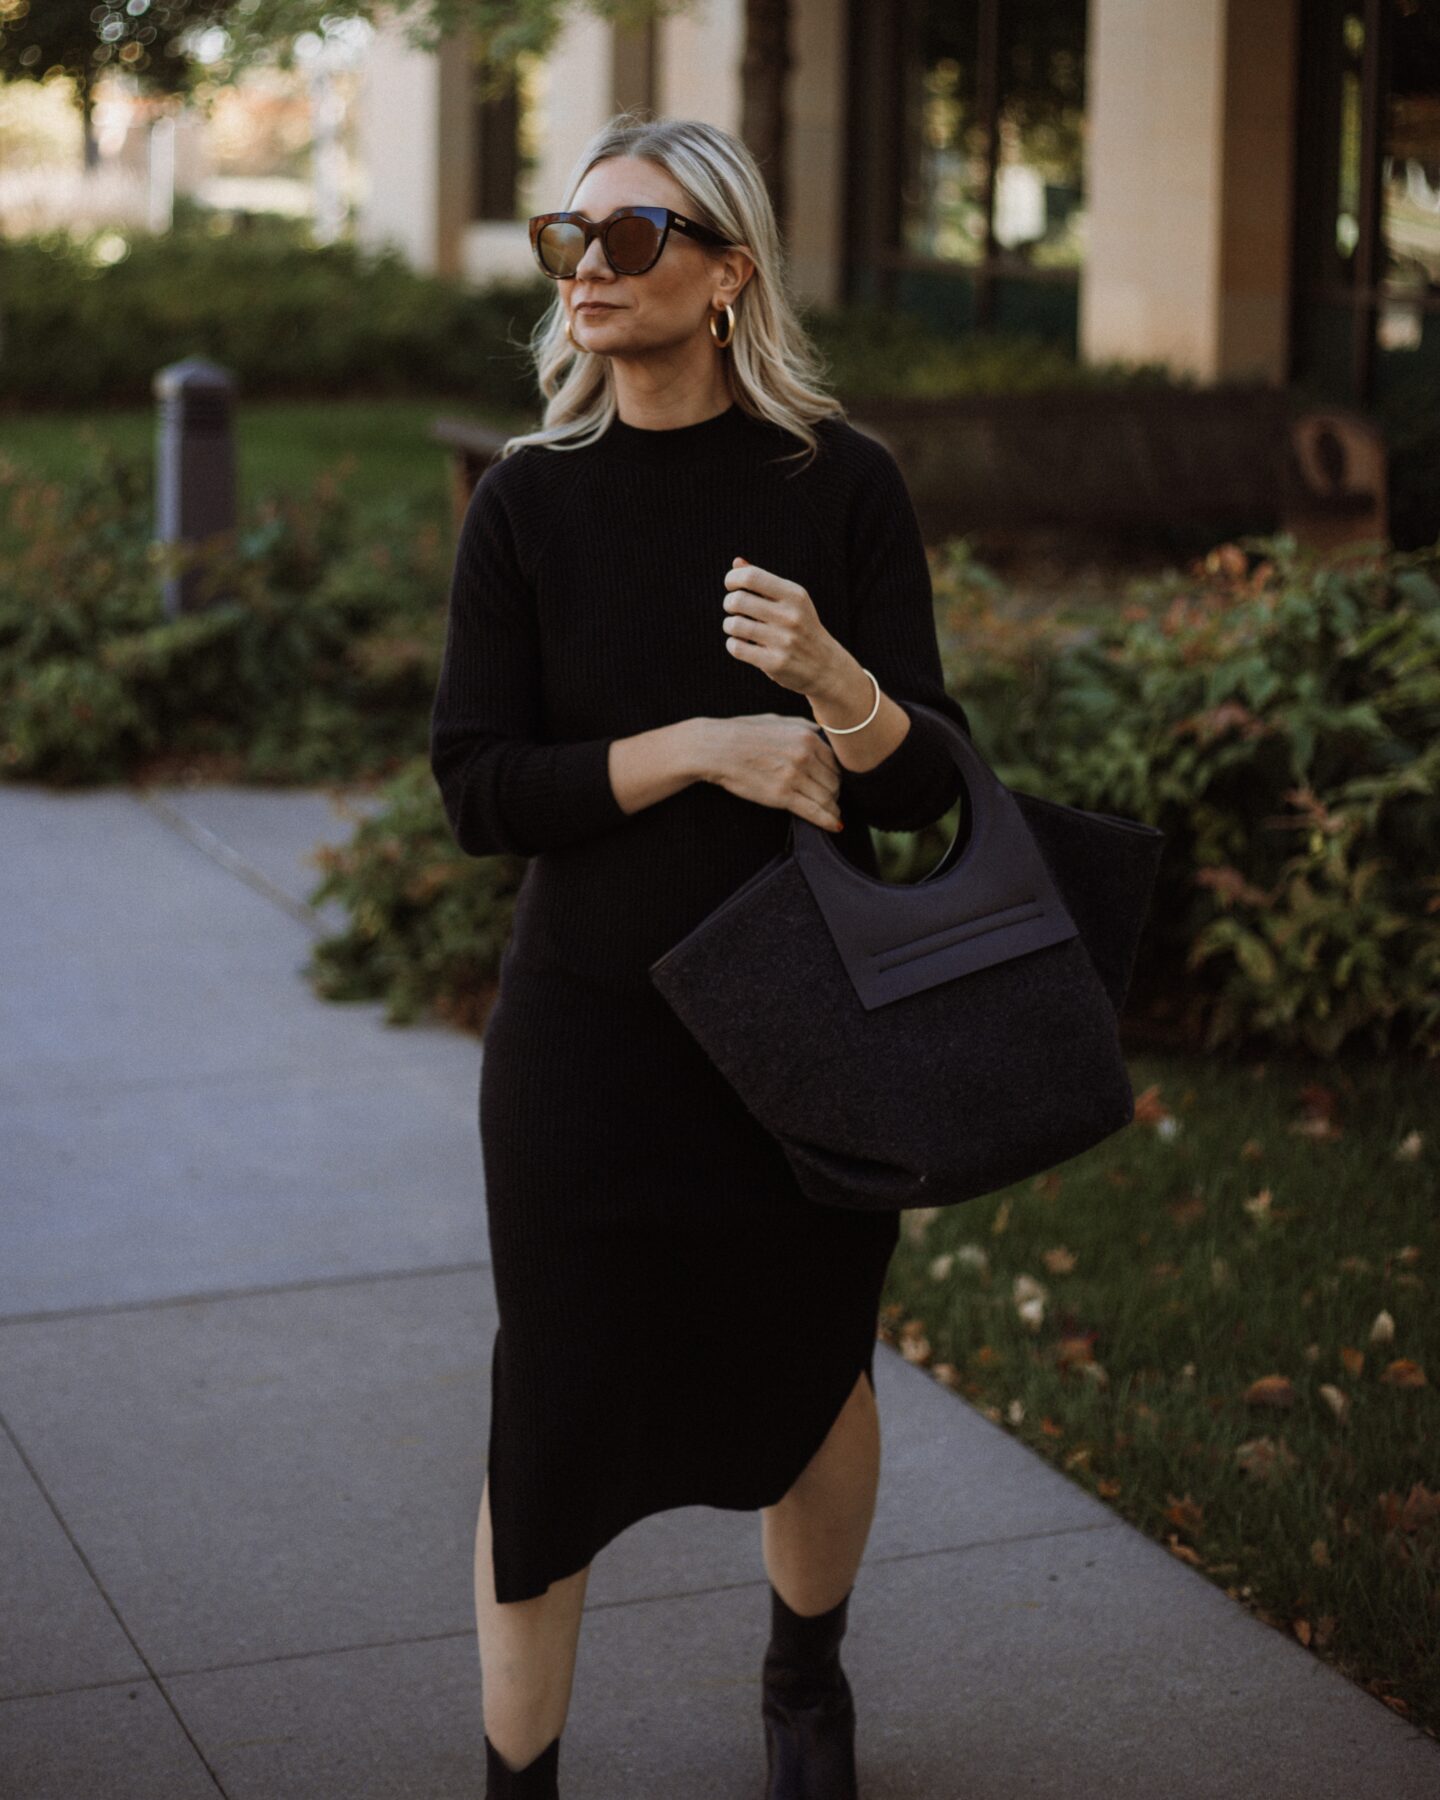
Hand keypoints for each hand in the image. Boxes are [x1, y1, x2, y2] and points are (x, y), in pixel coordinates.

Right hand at [693, 713, 843, 832]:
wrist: (715, 748)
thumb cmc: (742, 733)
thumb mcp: (777, 720)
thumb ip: (802, 726)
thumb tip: (819, 732)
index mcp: (807, 736)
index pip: (836, 761)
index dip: (837, 775)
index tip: (833, 783)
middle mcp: (805, 755)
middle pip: (835, 781)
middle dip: (834, 792)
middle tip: (830, 799)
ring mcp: (794, 776)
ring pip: (827, 797)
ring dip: (832, 807)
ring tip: (831, 812)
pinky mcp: (782, 796)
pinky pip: (815, 811)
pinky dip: (828, 820)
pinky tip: (835, 825)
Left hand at [720, 556, 847, 696]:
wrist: (826, 666)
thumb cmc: (802, 628)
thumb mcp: (792, 601)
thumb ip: (764, 581)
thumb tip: (737, 562)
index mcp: (794, 595)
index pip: (752, 577)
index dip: (733, 579)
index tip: (732, 586)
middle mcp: (790, 616)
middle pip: (738, 600)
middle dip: (729, 603)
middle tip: (733, 608)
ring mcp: (783, 640)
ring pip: (734, 625)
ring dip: (729, 625)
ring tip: (736, 627)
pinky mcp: (775, 663)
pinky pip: (737, 648)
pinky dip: (733, 644)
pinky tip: (740, 644)